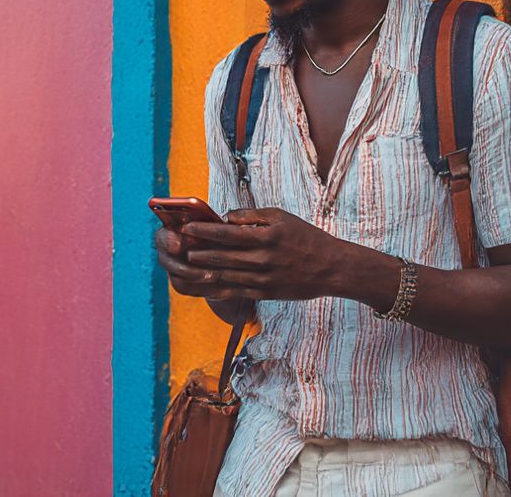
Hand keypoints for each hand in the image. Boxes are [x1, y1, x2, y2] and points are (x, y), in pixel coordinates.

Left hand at [164, 208, 351, 301]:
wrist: (330, 267)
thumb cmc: (304, 237)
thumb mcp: (281, 217)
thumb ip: (252, 216)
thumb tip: (225, 216)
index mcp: (266, 237)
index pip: (227, 233)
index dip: (204, 231)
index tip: (187, 228)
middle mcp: (263, 259)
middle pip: (222, 256)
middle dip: (198, 252)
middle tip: (179, 246)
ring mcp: (264, 279)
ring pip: (226, 275)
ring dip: (204, 270)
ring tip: (187, 263)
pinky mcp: (265, 294)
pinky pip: (236, 291)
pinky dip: (218, 287)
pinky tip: (205, 281)